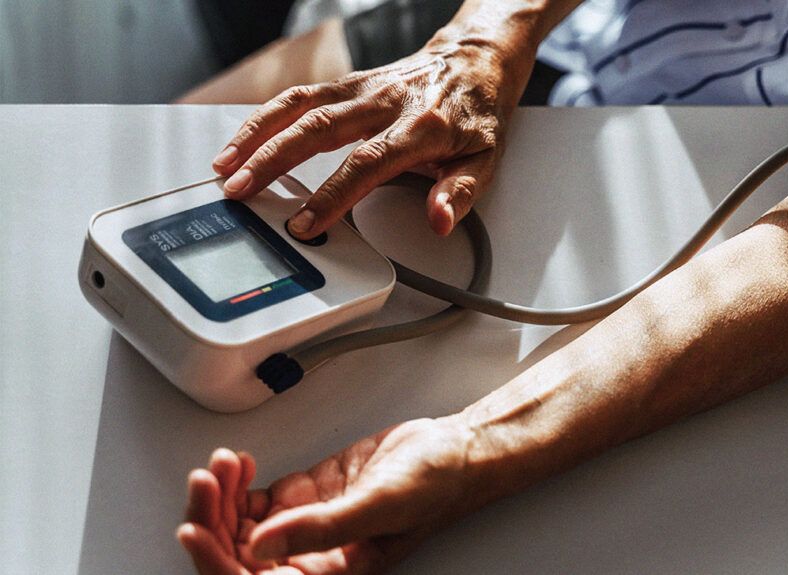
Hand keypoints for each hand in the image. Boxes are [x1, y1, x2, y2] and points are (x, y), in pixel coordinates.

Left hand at [177, 417, 482, 573]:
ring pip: (237, 527)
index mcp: (328, 574)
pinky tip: (238, 462)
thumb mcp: (380, 506)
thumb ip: (322, 529)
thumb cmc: (434, 485)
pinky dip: (237, 483)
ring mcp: (303, 526)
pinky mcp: (303, 497)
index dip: (216, 564)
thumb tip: (261, 545)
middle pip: (236, 556)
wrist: (450, 449)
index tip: (194, 530)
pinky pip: (253, 501)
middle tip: (203, 481)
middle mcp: (309, 557)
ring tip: (221, 464)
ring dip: (220, 497)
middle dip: (209, 521)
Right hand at [211, 31, 534, 237]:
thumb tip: (439, 220)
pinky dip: (266, 116)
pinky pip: (299, 96)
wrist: (475, 61)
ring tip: (225, 166)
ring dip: (258, 135)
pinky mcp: (347, 82)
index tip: (306, 223)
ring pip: (299, 107)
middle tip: (242, 191)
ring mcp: (362, 89)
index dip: (333, 194)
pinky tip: (242, 139)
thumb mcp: (485, 160)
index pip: (368, 163)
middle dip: (274, 161)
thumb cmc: (477, 115)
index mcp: (421, 127)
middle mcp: (385, 103)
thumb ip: (459, 193)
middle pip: (319, 129)